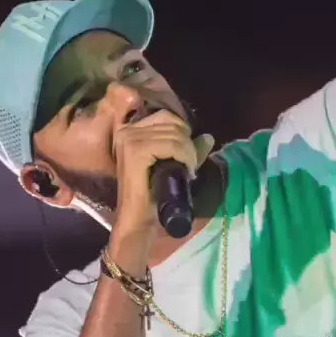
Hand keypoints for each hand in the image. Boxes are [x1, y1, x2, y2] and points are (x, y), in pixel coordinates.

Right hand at [113, 109, 213, 231]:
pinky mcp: (135, 152)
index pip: (166, 116)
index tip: (187, 156)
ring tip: (187, 171)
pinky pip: (171, 144)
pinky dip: (184, 156)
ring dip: (188, 153)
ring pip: (174, 134)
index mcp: (131, 130)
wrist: (139, 220)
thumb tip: (208, 137)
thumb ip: (189, 150)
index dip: (183, 133)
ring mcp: (129, 140)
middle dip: (187, 144)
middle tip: (189, 166)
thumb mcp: (174, 166)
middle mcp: (127, 131)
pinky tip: (186, 171)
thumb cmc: (153, 195)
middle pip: (171, 122)